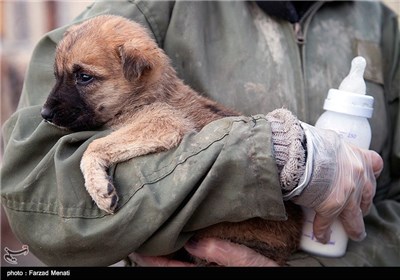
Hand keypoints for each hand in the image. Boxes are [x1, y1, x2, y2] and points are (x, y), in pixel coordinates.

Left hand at [129, 237, 278, 266]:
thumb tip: (194, 241)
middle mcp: (203, 272)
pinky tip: (178, 239)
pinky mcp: (214, 264)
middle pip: (172, 266)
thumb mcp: (249, 263)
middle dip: (154, 255)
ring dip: (166, 252)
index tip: (138, 247)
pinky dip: (180, 251)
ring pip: (180, 263)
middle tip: (140, 237)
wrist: (274, 274)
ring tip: (153, 235)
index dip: (152, 260)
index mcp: (207, 276)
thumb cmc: (266, 272)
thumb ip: (223, 253)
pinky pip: (190, 261)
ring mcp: (208, 269)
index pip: (172, 270)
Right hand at [294, 123, 383, 242]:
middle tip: (358, 210)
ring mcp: (347, 193)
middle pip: (367, 194)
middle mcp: (357, 175)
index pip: (374, 164)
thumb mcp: (327, 140)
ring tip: (353, 233)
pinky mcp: (331, 206)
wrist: (299, 152)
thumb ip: (330, 150)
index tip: (367, 178)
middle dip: (363, 203)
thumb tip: (319, 154)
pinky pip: (327, 222)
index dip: (370, 174)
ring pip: (354, 215)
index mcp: (357, 156)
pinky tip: (321, 236)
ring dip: (353, 226)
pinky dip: (323, 230)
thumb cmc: (308, 143)